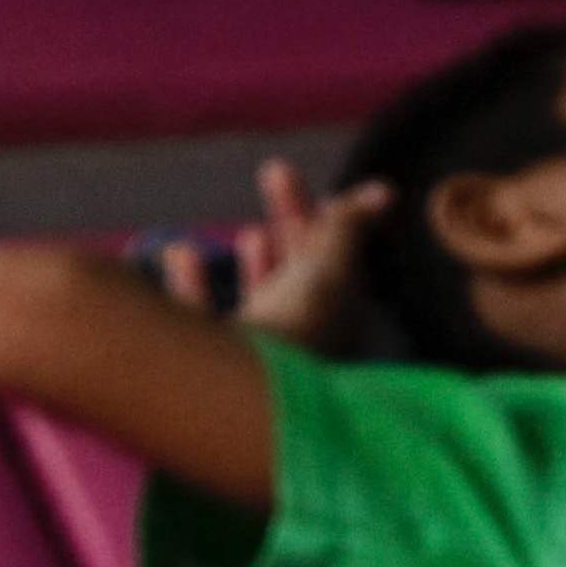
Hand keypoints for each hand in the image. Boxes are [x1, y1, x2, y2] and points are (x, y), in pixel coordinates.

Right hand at [161, 160, 391, 355]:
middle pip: (300, 275)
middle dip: (291, 220)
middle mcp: (300, 346)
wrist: (234, 397)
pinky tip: (181, 253)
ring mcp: (255, 361)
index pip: (339, 265)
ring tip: (252, 235)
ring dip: (256, 263)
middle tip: (275, 169)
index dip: (333, 223)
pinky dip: (194, 285)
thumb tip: (384, 194)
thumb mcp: (329, 268)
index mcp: (336, 325)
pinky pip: (204, 324)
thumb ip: (348, 226)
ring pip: (260, 303)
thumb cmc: (294, 332)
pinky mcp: (209, 371)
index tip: (324, 190)